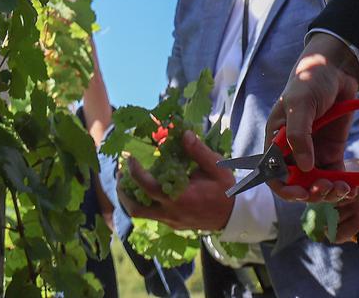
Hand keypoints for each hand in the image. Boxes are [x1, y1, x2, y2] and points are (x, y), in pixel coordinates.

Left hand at [120, 130, 237, 231]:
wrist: (237, 215)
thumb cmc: (226, 190)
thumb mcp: (216, 167)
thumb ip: (199, 151)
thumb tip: (184, 133)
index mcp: (179, 198)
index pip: (147, 186)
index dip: (134, 171)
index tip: (128, 157)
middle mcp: (171, 213)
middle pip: (136, 209)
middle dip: (123, 192)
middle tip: (121, 174)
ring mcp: (172, 221)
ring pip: (142, 215)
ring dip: (131, 199)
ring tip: (129, 182)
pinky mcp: (175, 225)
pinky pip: (152, 216)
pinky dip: (144, 203)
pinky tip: (148, 189)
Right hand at [264, 35, 358, 202]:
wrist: (336, 71)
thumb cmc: (310, 82)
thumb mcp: (300, 104)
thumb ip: (299, 135)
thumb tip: (304, 168)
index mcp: (277, 141)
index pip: (274, 174)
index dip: (285, 189)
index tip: (301, 193)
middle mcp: (294, 151)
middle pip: (298, 185)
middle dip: (313, 192)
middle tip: (329, 188)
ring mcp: (314, 153)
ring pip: (318, 185)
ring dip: (331, 192)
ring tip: (345, 188)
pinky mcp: (332, 153)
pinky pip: (336, 176)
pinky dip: (345, 185)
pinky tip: (354, 187)